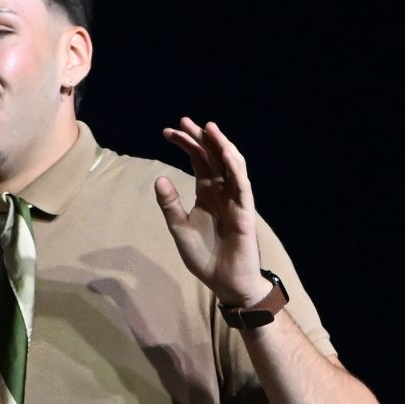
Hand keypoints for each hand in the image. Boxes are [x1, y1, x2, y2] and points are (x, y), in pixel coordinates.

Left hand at [156, 118, 271, 307]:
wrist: (225, 281)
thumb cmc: (204, 257)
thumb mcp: (179, 228)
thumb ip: (169, 204)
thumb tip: (158, 178)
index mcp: (207, 193)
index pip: (198, 161)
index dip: (185, 144)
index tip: (167, 132)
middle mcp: (222, 191)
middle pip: (213, 156)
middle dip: (200, 138)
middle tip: (183, 121)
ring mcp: (235, 198)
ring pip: (231, 164)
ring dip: (220, 144)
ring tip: (207, 127)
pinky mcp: (245, 210)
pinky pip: (241, 183)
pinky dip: (234, 166)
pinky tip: (223, 151)